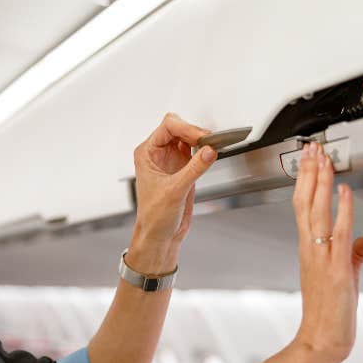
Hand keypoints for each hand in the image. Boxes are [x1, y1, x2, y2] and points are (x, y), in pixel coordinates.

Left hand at [131, 113, 216, 252]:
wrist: (160, 235)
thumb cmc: (154, 217)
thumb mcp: (174, 191)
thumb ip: (193, 169)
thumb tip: (209, 151)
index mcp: (147, 153)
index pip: (168, 127)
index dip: (186, 128)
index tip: (203, 137)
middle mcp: (158, 153)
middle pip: (179, 128)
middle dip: (196, 131)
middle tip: (211, 141)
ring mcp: (172, 159)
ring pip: (189, 137)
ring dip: (203, 140)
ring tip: (215, 146)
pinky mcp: (184, 168)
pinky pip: (197, 151)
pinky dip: (206, 150)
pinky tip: (213, 153)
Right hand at [292, 142, 362, 361]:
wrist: (322, 337)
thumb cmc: (329, 309)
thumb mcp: (347, 272)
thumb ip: (361, 250)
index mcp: (309, 247)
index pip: (303, 206)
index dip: (306, 181)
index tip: (310, 160)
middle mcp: (310, 248)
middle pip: (304, 202)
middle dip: (309, 173)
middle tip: (311, 149)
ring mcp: (320, 256)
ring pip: (316, 211)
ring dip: (320, 183)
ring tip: (323, 160)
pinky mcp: (334, 267)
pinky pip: (338, 232)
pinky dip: (342, 210)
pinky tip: (345, 193)